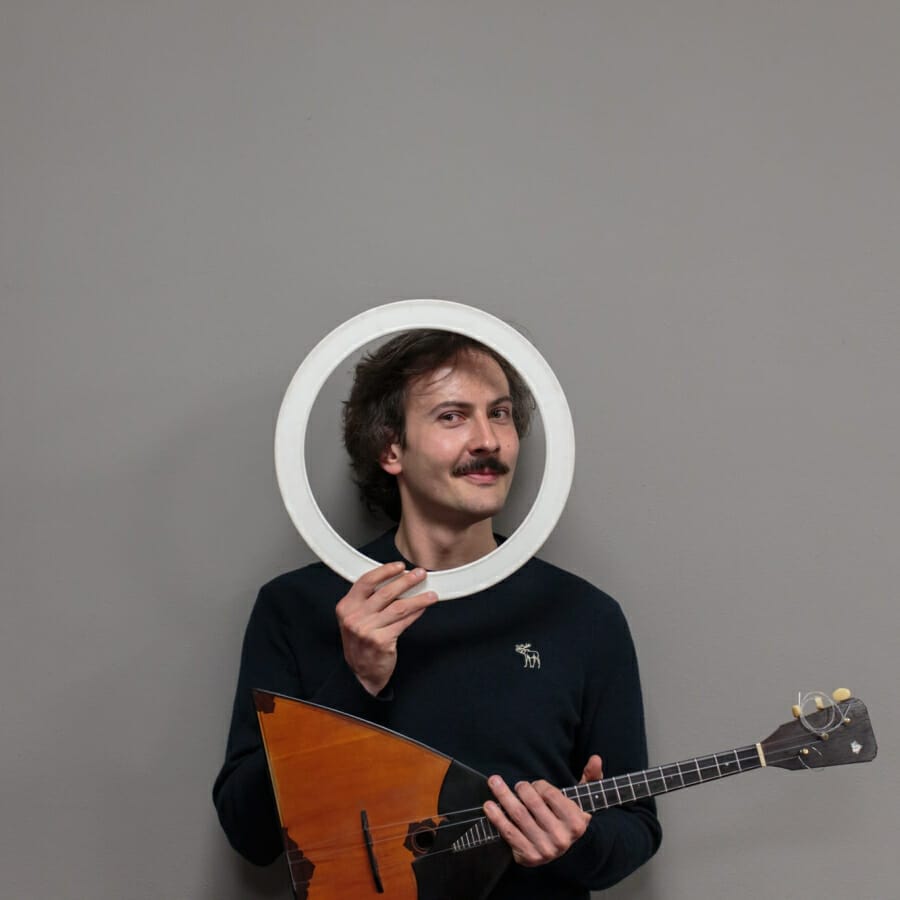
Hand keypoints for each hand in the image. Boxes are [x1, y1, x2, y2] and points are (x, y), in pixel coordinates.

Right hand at [335, 561, 436, 695]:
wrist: (362, 672)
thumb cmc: (361, 643)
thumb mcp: (356, 618)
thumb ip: (369, 600)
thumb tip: (396, 581)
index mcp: (346, 607)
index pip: (366, 581)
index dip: (385, 571)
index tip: (399, 567)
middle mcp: (354, 617)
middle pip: (385, 592)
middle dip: (406, 581)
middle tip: (420, 575)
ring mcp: (367, 630)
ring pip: (398, 607)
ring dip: (418, 598)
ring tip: (430, 594)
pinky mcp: (381, 641)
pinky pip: (403, 622)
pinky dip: (416, 613)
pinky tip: (423, 608)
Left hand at [483, 755, 602, 867]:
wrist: (569, 854)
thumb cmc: (571, 819)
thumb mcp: (584, 799)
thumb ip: (591, 777)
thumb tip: (595, 759)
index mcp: (576, 822)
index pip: (549, 794)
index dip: (538, 785)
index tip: (534, 785)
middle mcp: (560, 837)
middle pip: (531, 804)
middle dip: (518, 788)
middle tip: (511, 782)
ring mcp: (544, 848)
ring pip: (518, 816)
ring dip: (503, 797)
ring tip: (494, 784)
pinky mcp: (529, 856)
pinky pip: (509, 832)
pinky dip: (496, 818)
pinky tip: (489, 806)